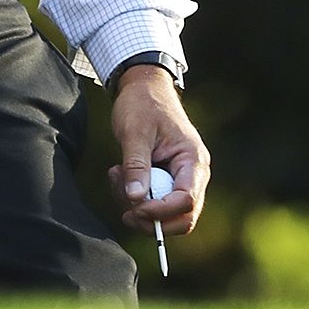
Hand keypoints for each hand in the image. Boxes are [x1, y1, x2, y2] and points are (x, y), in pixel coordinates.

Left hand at [108, 65, 208, 236]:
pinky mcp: (165, 179)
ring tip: (115, 175)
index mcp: (193, 161)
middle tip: (124, 210)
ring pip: (165, 213)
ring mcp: (180, 178)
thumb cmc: (142, 105)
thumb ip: (136, 165)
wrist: (143, 88)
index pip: (187, 201)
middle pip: (183, 216)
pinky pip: (153, 201)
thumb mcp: (135, 132)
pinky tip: (117, 174)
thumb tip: (136, 199)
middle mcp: (193, 174)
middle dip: (152, 219)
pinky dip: (133, 196)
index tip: (134, 209)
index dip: (161, 212)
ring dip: (137, 205)